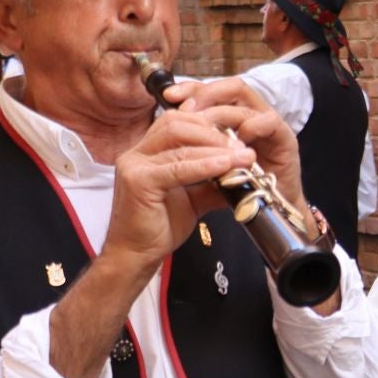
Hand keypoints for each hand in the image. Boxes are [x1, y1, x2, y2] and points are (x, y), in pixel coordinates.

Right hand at [101, 108, 257, 275]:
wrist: (136, 255)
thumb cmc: (159, 227)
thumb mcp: (193, 199)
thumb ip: (213, 183)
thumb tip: (243, 175)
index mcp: (147, 152)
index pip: (178, 122)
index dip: (209, 125)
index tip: (238, 138)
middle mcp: (137, 153)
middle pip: (177, 123)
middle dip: (214, 132)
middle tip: (242, 147)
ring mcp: (134, 165)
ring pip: (179, 141)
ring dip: (215, 147)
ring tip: (243, 157)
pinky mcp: (138, 181)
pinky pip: (177, 168)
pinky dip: (205, 165)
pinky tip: (226, 166)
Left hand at [166, 77, 312, 229]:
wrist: (274, 214)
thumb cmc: (242, 189)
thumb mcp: (212, 167)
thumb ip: (197, 151)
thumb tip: (164, 139)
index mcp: (236, 119)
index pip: (215, 91)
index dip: (192, 89)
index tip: (168, 96)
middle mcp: (254, 115)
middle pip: (230, 87)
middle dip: (205, 93)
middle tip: (186, 108)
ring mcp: (271, 126)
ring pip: (247, 101)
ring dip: (222, 110)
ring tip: (204, 124)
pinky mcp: (286, 139)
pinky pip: (269, 121)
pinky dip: (250, 126)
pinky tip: (235, 138)